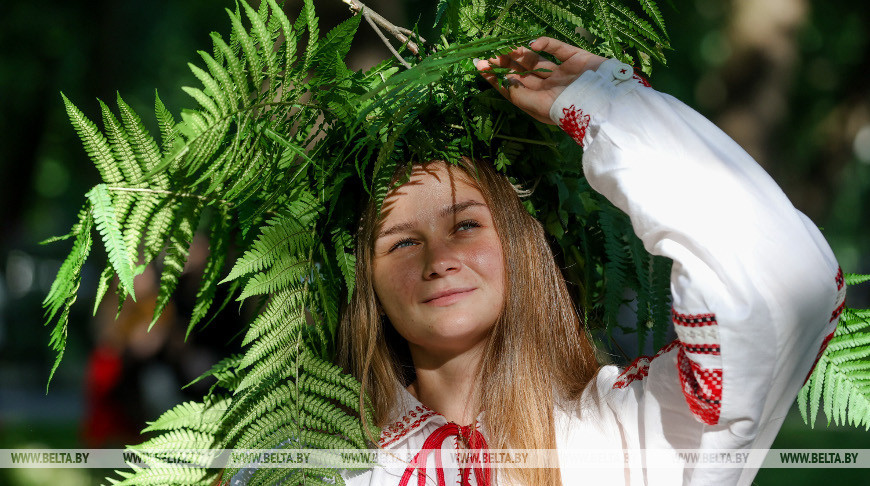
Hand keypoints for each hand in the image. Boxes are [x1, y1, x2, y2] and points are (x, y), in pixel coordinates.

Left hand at [474, 37, 606, 124]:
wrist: (604, 104)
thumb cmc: (568, 111)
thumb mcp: (537, 107)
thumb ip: (517, 94)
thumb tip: (502, 81)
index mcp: (539, 102)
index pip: (513, 88)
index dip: (496, 78)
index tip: (480, 66)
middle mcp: (549, 87)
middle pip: (522, 72)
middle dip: (505, 63)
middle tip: (490, 54)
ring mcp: (563, 72)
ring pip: (536, 60)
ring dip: (521, 53)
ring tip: (508, 49)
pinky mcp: (576, 59)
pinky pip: (557, 48)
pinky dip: (545, 43)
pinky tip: (533, 44)